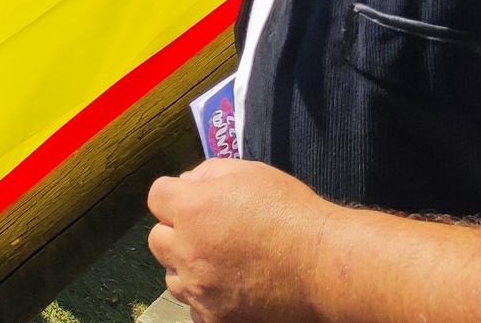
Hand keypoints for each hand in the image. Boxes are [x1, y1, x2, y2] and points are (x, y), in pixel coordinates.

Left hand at [146, 160, 329, 322]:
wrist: (323, 265)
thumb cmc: (290, 212)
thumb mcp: (249, 172)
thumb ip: (208, 173)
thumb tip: (186, 184)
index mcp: (192, 209)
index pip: (157, 196)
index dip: (177, 195)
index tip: (196, 200)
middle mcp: (187, 252)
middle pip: (157, 239)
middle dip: (178, 232)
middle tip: (209, 231)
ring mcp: (200, 291)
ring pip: (173, 278)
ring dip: (188, 267)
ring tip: (222, 262)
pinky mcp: (215, 320)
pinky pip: (195, 308)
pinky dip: (207, 298)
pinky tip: (232, 288)